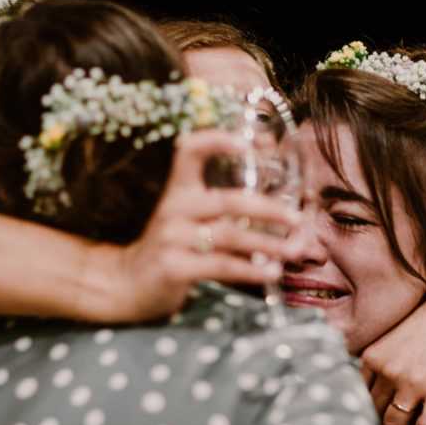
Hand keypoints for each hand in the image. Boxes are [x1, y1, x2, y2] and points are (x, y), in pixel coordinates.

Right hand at [84, 129, 298, 321]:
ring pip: (230, 236)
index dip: (216, 140)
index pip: (189, 151)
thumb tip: (280, 210)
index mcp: (178, 191)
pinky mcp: (174, 268)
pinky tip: (272, 272)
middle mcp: (174, 210)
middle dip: (269, 209)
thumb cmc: (171, 248)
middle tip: (297, 219)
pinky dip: (251, 269)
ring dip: (269, 243)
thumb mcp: (187, 219)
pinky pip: (222, 266)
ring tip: (296, 249)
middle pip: (228, 201)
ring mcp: (173, 239)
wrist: (127, 284)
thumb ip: (221, 210)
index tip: (249, 144)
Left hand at [359, 278, 425, 424]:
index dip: (366, 409)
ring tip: (412, 423)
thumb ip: (379, 364)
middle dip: (384, 420)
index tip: (376, 414)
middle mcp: (389, 371)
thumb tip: (369, 397)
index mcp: (373, 358)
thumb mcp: (393, 340)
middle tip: (396, 422)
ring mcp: (413, 383)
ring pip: (394, 424)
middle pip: (374, 413)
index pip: (358, 396)